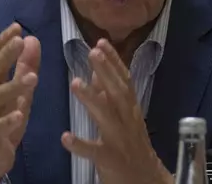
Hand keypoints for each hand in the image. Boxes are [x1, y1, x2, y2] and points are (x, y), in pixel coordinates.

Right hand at [0, 23, 40, 182]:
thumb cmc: (2, 122)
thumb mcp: (18, 94)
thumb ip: (25, 68)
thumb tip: (32, 39)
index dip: (2, 42)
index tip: (17, 27)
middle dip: (5, 56)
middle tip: (20, 41)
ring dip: (13, 86)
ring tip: (32, 78)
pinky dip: (7, 121)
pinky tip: (19, 115)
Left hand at [60, 39, 172, 183]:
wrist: (147, 181)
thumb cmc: (132, 146)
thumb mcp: (125, 117)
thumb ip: (112, 95)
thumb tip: (100, 70)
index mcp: (131, 109)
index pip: (124, 80)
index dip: (114, 61)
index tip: (101, 41)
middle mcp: (128, 120)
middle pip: (118, 92)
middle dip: (106, 71)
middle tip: (92, 51)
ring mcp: (120, 140)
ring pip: (107, 117)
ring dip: (92, 99)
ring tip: (75, 83)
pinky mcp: (111, 161)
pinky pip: (95, 152)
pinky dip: (81, 144)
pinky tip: (65, 137)